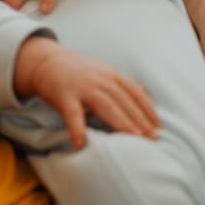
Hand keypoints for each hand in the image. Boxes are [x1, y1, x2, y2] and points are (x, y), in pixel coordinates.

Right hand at [13, 37, 159, 148]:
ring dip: (121, 122)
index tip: (159, 127)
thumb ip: (121, 83)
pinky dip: (77, 128)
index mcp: (112, 76)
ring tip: (133, 138)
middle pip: (124, 101)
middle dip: (140, 119)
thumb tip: (144, 92)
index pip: (135, 93)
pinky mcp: (64, 96)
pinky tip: (81, 143)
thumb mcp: (103, 72)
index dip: (148, 109)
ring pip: (106, 105)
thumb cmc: (78, 72)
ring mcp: (83, 87)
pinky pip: (72, 114)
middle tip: (153, 138)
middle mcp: (101, 80)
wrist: (46, 61)